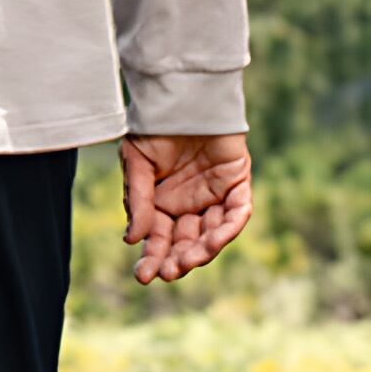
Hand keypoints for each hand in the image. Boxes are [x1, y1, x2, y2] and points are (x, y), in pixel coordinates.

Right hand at [120, 133, 252, 283]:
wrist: (181, 96)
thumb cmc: (154, 127)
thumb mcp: (136, 162)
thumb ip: (138, 200)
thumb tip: (132, 240)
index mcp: (162, 202)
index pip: (159, 238)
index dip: (153, 257)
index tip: (143, 275)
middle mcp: (189, 205)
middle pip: (186, 242)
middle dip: (177, 260)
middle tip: (168, 272)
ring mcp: (214, 197)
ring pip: (212, 234)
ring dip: (201, 250)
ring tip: (187, 260)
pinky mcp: (237, 184)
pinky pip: (238, 212)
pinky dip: (229, 227)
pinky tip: (214, 239)